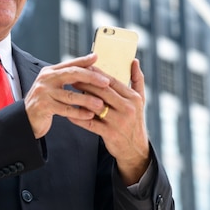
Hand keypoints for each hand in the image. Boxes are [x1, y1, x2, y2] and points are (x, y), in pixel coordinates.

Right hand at [24, 54, 109, 137]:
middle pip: (72, 74)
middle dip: (91, 78)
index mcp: (50, 71)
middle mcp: (46, 79)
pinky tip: (89, 115)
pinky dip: (78, 113)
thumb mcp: (56, 85)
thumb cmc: (45, 101)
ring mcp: (43, 93)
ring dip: (87, 100)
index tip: (98, 59)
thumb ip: (71, 73)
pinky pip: (65, 110)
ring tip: (101, 104)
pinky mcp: (43, 106)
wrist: (26, 118)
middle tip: (105, 82)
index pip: (71, 64)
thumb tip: (92, 58)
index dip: (85, 62)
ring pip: (70, 95)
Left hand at [70, 59, 150, 184]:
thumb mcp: (141, 100)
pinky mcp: (110, 134)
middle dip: (86, 83)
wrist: (135, 148)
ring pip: (96, 106)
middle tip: (72, 77)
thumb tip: (134, 60)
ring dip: (81, 98)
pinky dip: (79, 118)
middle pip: (102, 91)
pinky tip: (69, 113)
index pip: (112, 81)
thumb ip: (137, 80)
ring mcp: (119, 121)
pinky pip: (90, 123)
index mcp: (133, 98)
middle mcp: (127, 108)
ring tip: (69, 92)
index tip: (84, 68)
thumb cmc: (135, 120)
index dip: (97, 74)